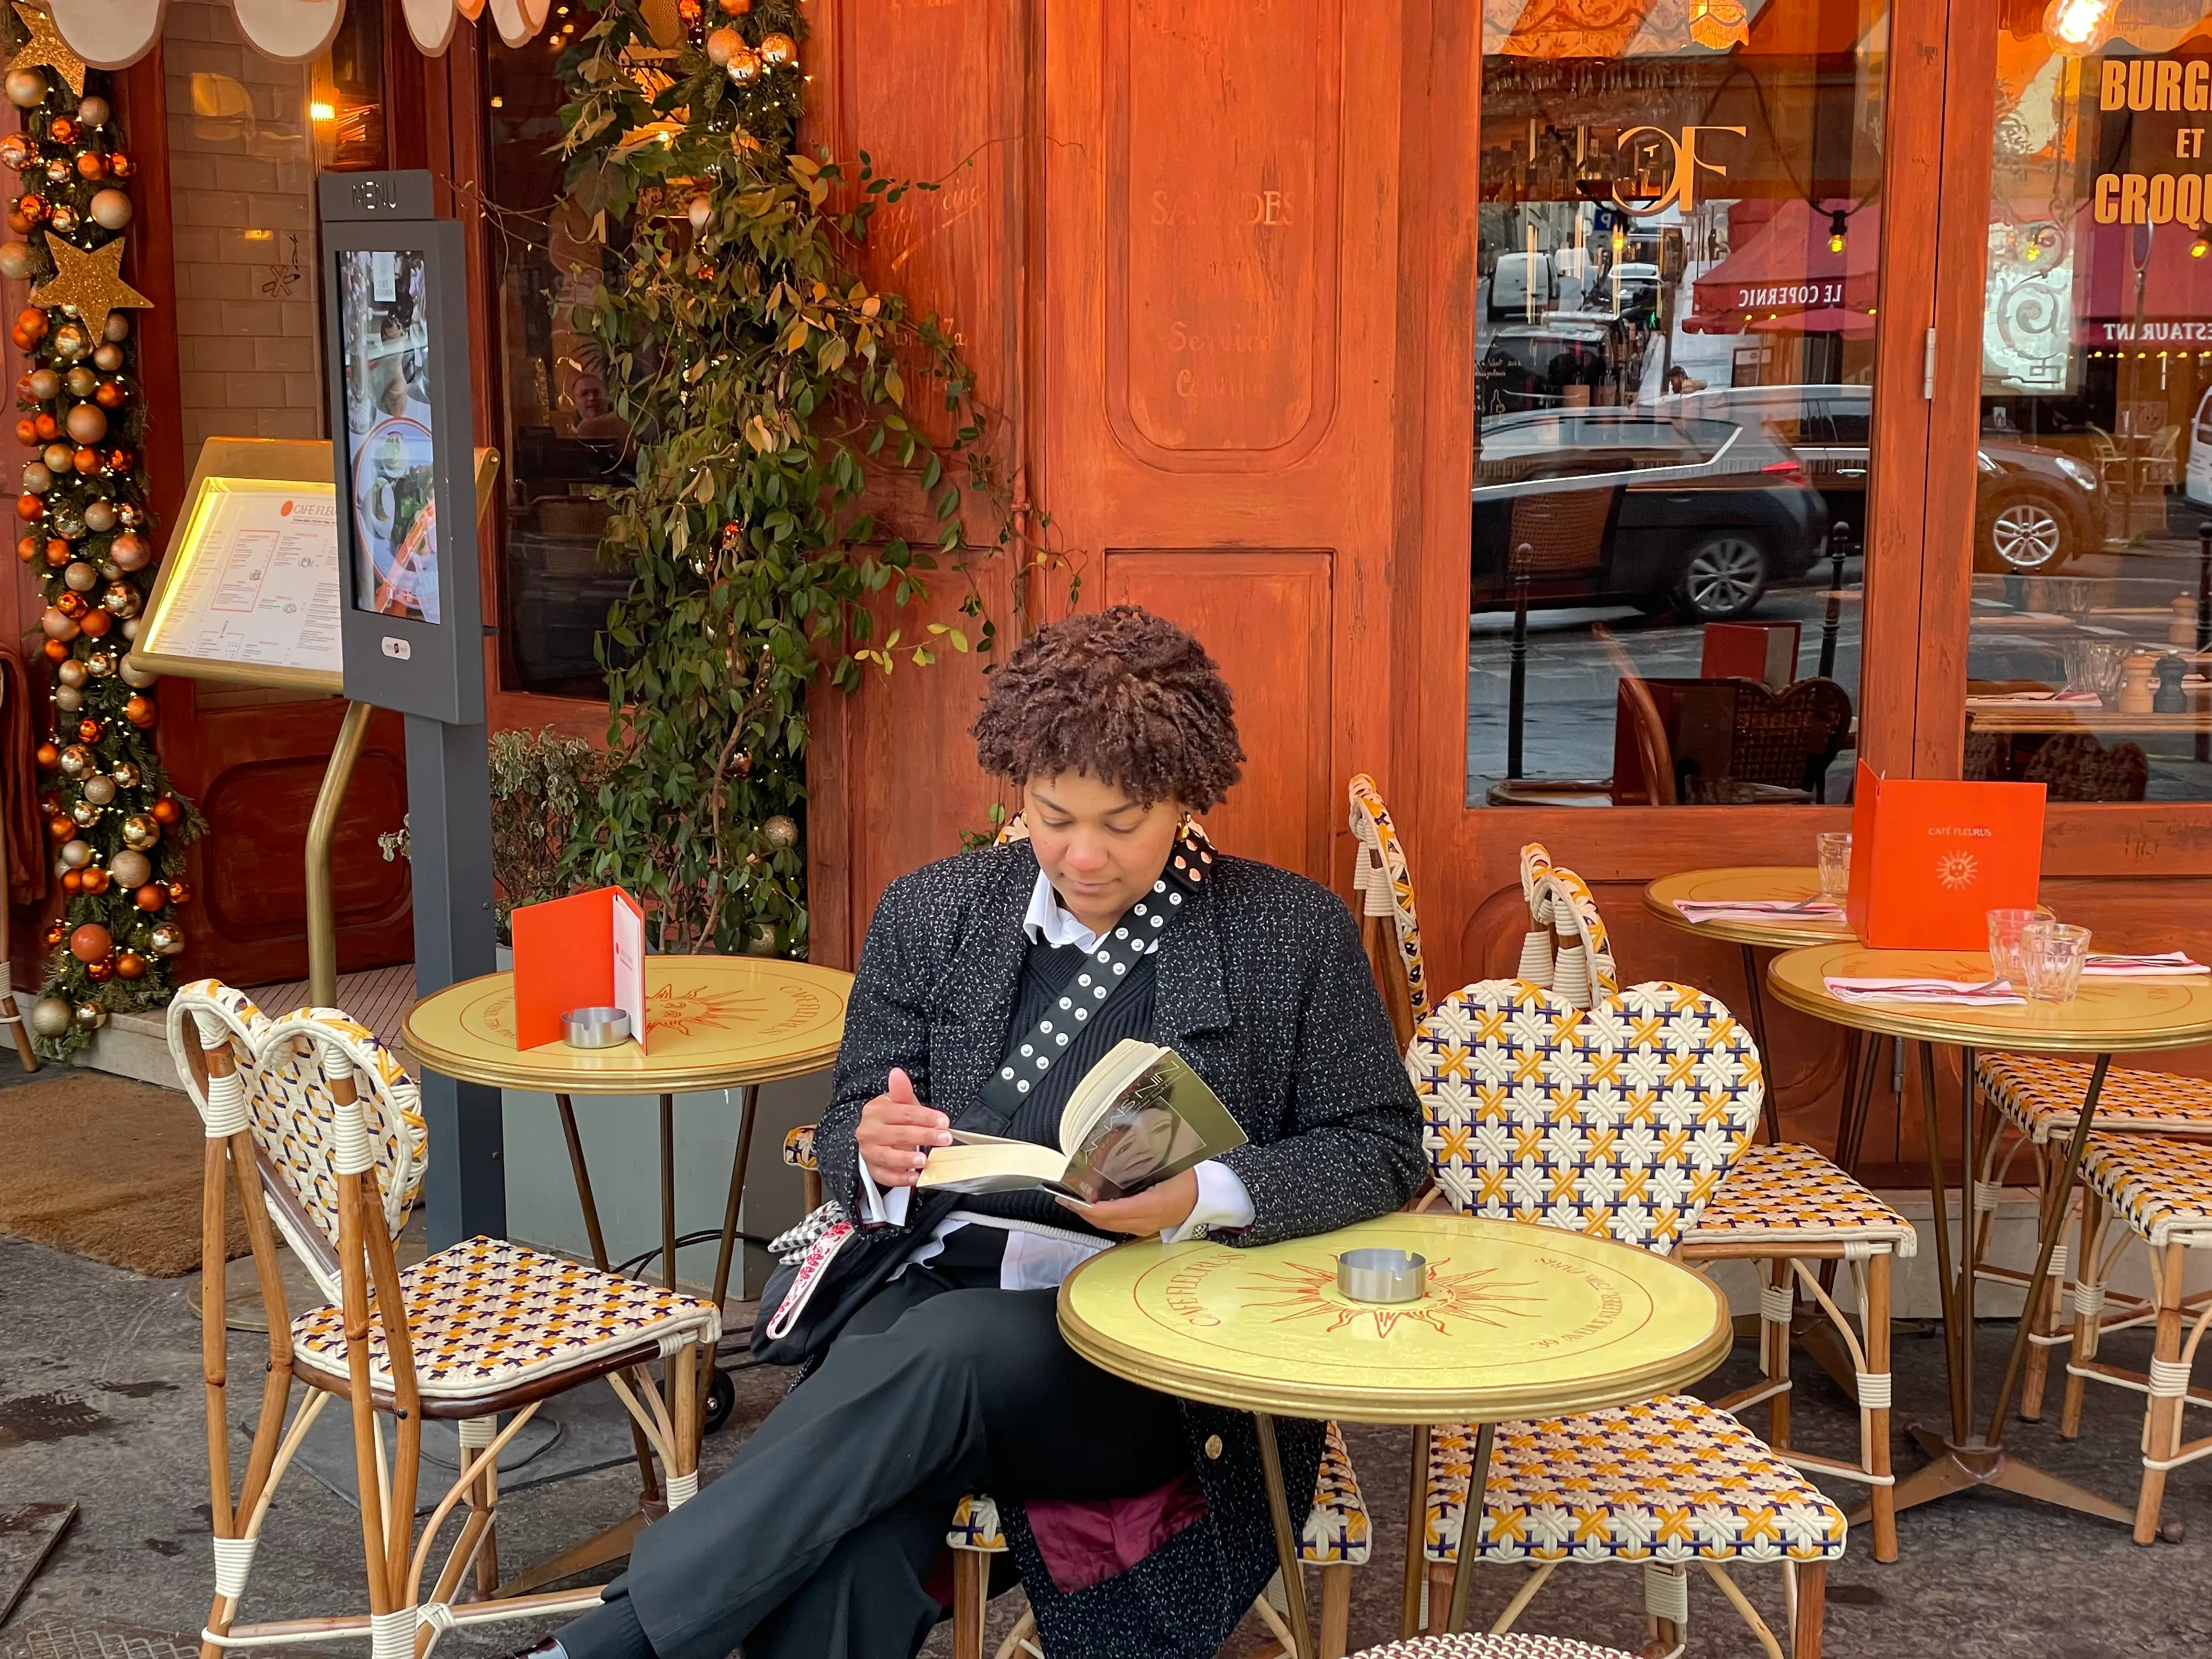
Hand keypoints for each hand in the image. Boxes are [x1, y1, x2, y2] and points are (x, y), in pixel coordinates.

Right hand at [856, 1068, 948, 1188]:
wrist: (874, 1136)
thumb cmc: (892, 1118)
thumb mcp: (898, 1103)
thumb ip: (901, 1091)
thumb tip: (897, 1073)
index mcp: (876, 1111)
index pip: (904, 1113)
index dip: (926, 1117)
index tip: (944, 1122)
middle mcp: (869, 1131)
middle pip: (899, 1134)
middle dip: (924, 1136)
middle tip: (945, 1139)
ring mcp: (869, 1152)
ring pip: (888, 1157)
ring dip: (907, 1160)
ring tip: (924, 1161)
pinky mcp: (873, 1169)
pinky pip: (885, 1176)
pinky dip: (900, 1178)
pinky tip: (915, 1177)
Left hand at [1060, 1167, 1198, 1235]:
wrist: (1205, 1201)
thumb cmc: (1191, 1182)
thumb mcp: (1173, 1166)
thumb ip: (1151, 1155)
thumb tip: (1133, 1135)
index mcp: (1152, 1206)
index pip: (1112, 1212)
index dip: (1089, 1207)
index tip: (1073, 1197)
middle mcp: (1145, 1221)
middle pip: (1105, 1221)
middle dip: (1081, 1210)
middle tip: (1063, 1195)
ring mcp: (1143, 1228)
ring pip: (1108, 1225)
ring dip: (1088, 1214)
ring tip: (1072, 1199)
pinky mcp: (1142, 1228)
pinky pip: (1115, 1224)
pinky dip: (1100, 1216)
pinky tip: (1091, 1205)